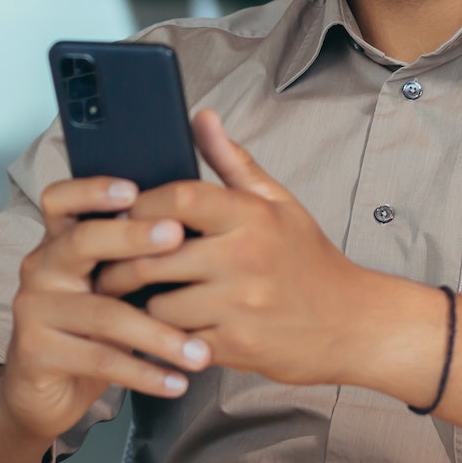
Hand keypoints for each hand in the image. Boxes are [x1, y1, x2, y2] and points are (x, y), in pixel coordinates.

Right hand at [0, 176, 213, 445]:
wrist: (41, 392)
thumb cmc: (89, 330)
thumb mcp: (107, 288)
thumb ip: (132, 260)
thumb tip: (193, 227)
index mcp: (58, 242)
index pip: (61, 200)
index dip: (93, 190)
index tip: (134, 189)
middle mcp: (41, 268)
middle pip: (82, 241)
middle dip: (133, 237)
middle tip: (178, 237)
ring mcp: (34, 310)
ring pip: (104, 313)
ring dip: (158, 334)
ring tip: (200, 352)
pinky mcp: (36, 352)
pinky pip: (100, 360)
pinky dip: (144, 373)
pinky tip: (176, 383)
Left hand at [95, 111, 426, 389]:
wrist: (354, 323)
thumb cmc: (309, 260)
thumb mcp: (278, 202)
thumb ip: (232, 161)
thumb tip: (201, 116)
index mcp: (251, 216)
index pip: (178, 197)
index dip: (140, 206)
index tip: (125, 215)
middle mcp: (244, 257)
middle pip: (153, 254)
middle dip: (122, 261)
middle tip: (108, 264)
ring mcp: (239, 305)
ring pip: (158, 303)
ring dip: (144, 303)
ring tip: (139, 297)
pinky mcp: (235, 346)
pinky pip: (177, 340)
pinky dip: (166, 337)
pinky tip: (168, 328)